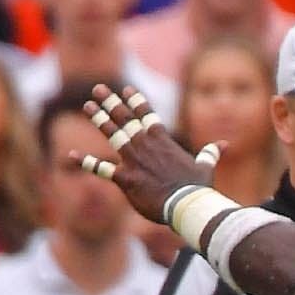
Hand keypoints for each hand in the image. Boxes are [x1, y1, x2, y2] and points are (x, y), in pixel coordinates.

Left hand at [76, 87, 220, 228]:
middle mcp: (146, 146)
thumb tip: (224, 144)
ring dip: (99, 119)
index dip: (136, 101)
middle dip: (111, 102)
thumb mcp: (206, 167)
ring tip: (87, 106)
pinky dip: (86, 163)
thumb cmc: (198, 188)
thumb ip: (211, 153)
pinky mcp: (125, 178)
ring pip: (113, 134)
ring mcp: (134, 160)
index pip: (147, 115)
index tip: (126, 89)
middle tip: (97, 89)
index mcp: (164, 141)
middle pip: (126, 118)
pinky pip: (101, 168)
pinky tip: (71, 155)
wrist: (188, 205)